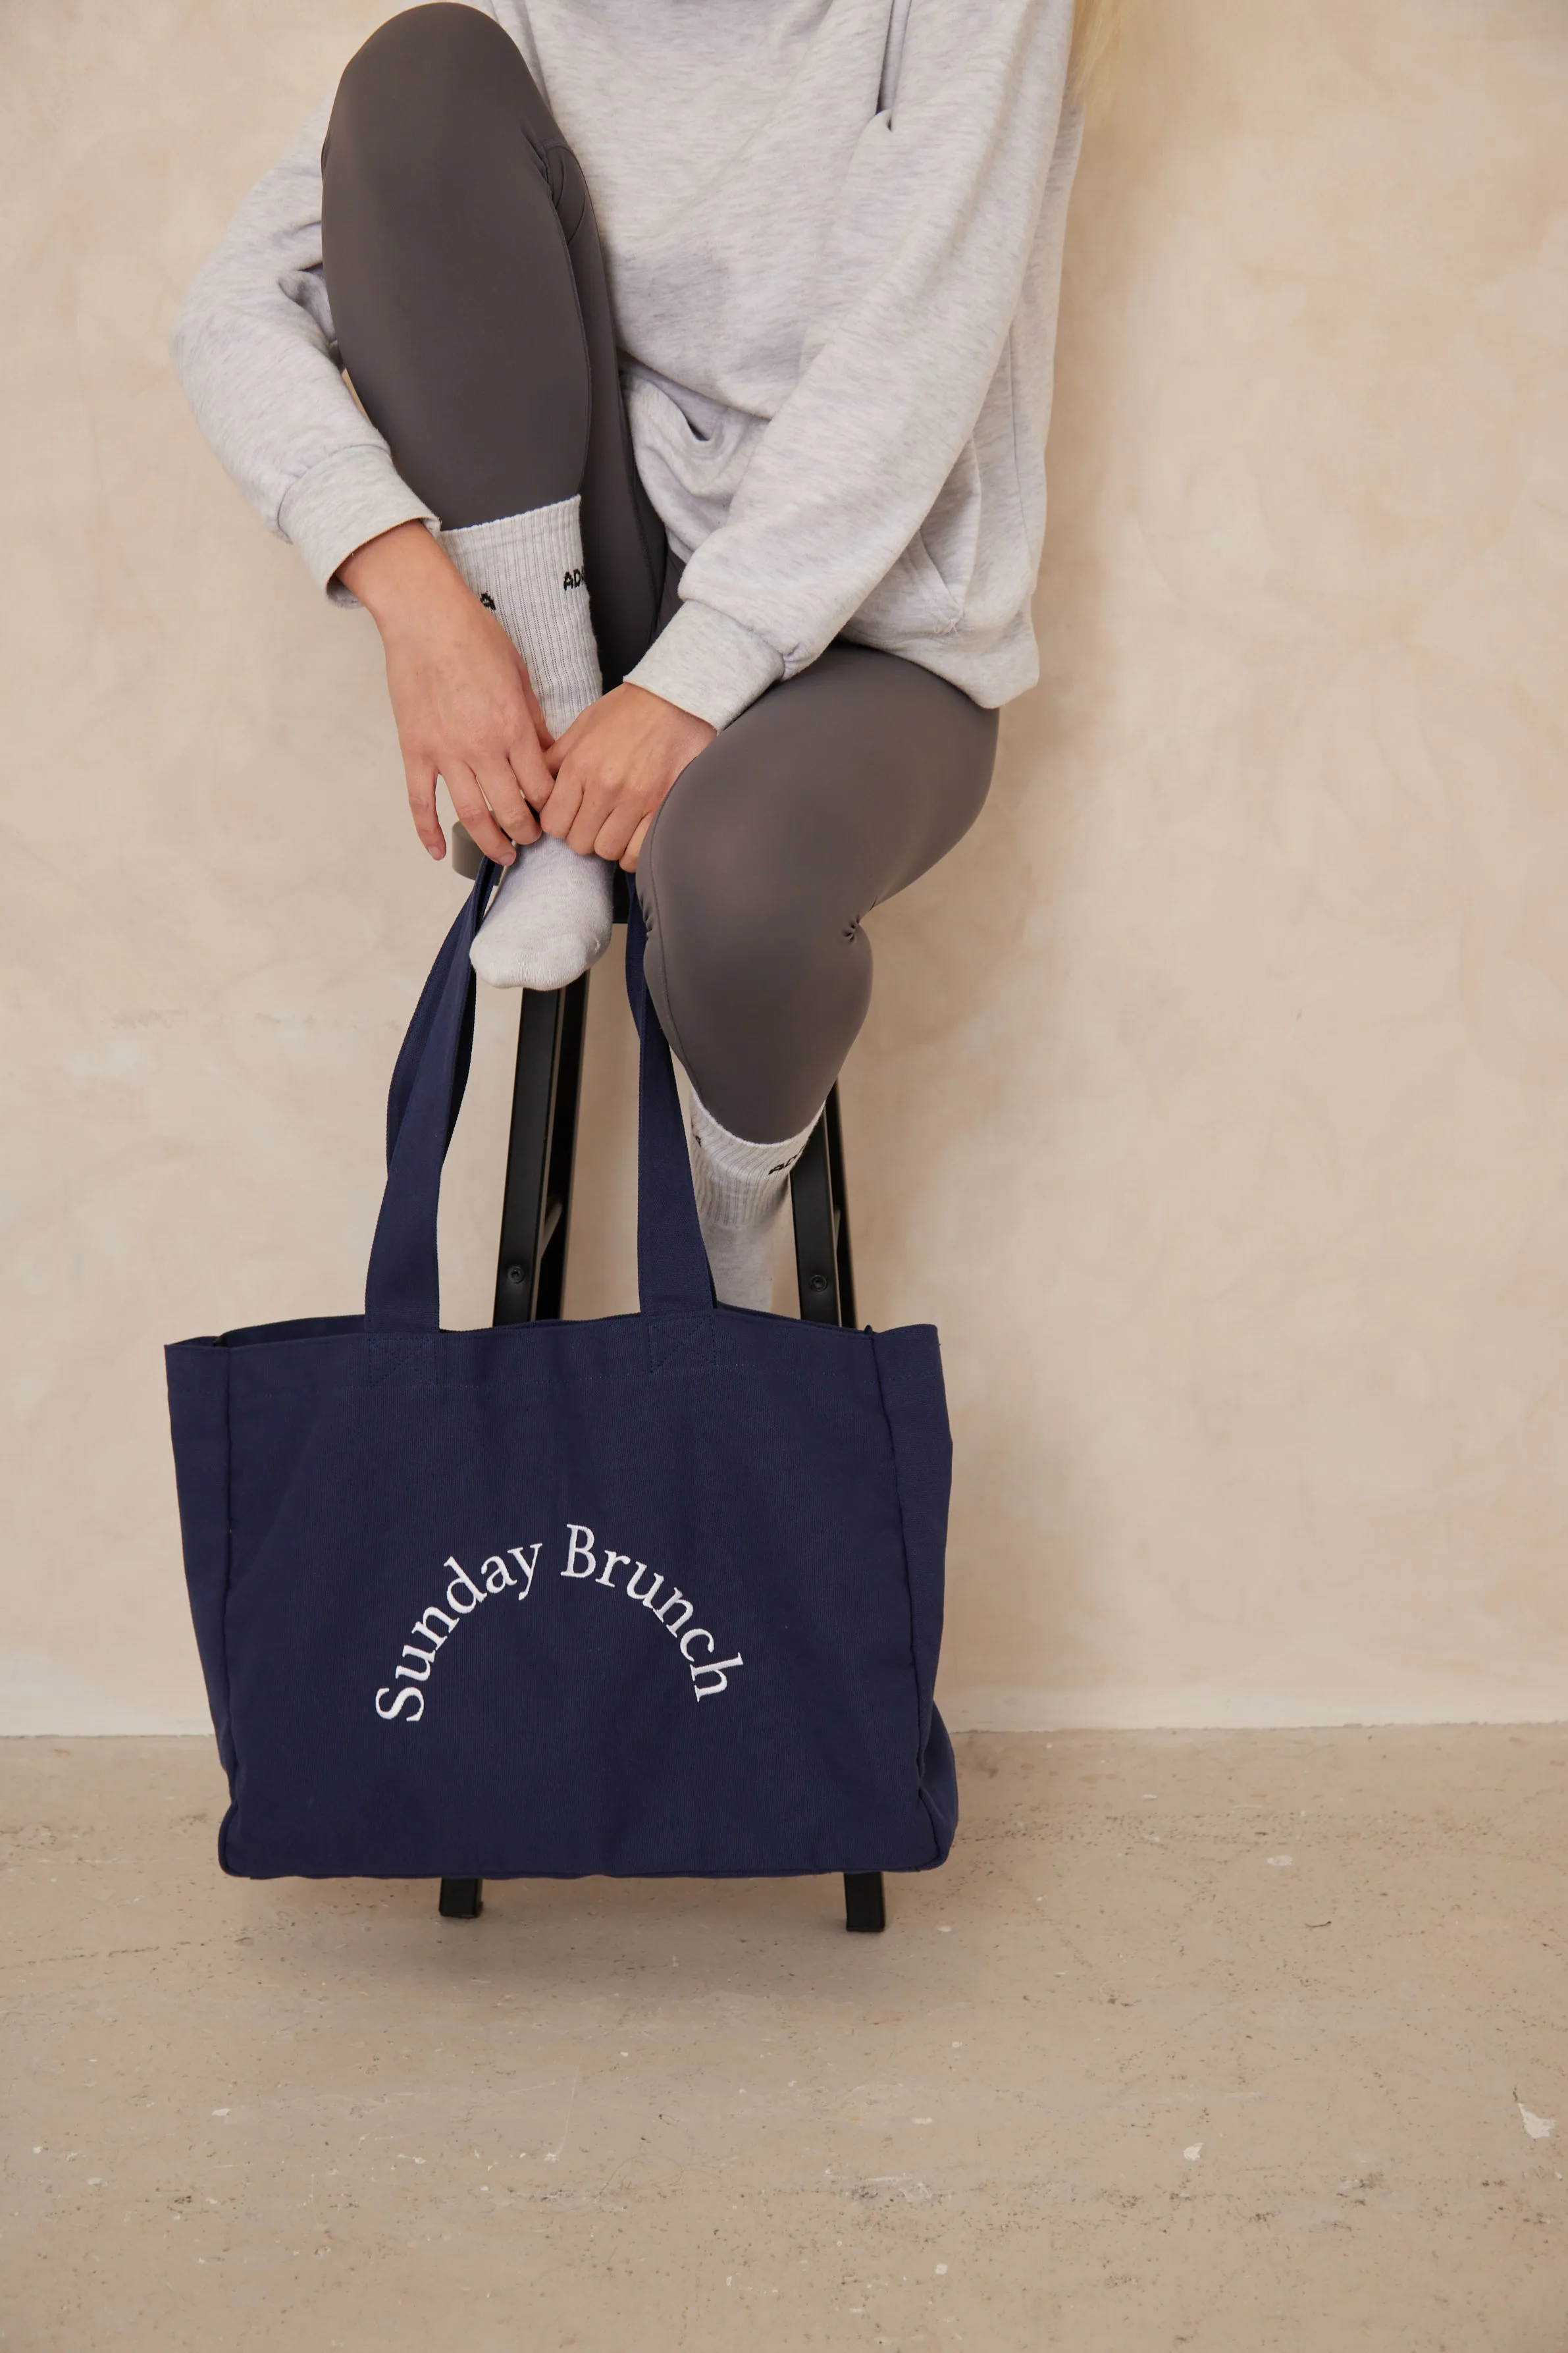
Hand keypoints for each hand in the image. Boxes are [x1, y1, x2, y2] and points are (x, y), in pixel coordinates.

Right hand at [338, 520, 552, 865]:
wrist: (425, 616)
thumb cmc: (474, 636)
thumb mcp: (520, 676)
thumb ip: (534, 721)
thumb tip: (549, 753)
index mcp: (513, 728)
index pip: (542, 788)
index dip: (552, 808)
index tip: (555, 814)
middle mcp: (482, 747)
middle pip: (512, 811)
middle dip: (527, 833)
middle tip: (533, 839)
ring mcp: (445, 753)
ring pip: (471, 816)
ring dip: (490, 843)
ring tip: (503, 855)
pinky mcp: (415, 750)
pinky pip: (420, 802)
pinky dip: (428, 832)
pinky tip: (438, 852)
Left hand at [539, 683, 715, 869]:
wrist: (677, 700)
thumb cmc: (630, 710)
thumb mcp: (584, 726)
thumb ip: (557, 758)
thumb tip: (535, 781)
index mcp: (580, 766)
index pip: (553, 824)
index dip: (559, 824)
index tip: (568, 817)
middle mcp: (606, 787)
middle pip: (579, 843)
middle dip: (583, 835)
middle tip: (594, 821)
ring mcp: (637, 800)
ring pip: (608, 851)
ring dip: (609, 844)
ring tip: (615, 827)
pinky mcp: (663, 807)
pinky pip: (638, 852)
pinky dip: (633, 851)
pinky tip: (634, 836)